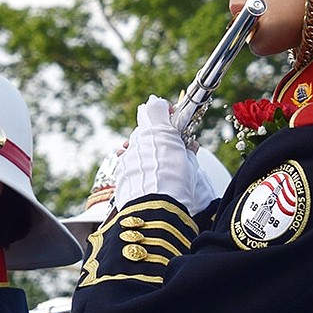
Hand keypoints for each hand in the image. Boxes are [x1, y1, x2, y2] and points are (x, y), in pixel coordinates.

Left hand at [113, 96, 216, 213]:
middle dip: (155, 132)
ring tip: (156, 163)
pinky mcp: (120, 167)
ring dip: (144, 148)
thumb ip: (188, 150)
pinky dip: (135, 163)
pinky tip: (144, 174)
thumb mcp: (190, 164)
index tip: (171, 116)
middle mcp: (141, 137)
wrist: (155, 207)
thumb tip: (191, 146)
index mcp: (161, 131)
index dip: (164, 109)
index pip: (156, 105)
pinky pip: (127, 158)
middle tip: (167, 144)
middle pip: (144, 124)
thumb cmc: (178, 184)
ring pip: (135, 142)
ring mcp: (129, 152)